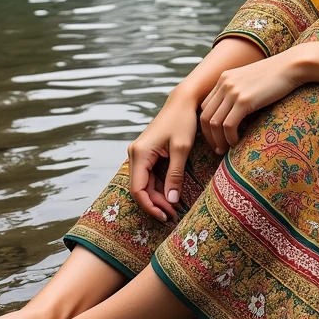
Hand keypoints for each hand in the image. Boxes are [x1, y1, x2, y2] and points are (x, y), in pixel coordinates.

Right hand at [127, 93, 197, 222]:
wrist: (183, 102)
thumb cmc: (183, 121)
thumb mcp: (181, 149)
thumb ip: (175, 175)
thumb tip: (172, 201)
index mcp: (140, 153)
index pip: (138, 189)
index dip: (150, 206)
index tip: (166, 216)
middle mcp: (135, 154)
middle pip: (139, 188)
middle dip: (155, 204)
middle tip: (173, 215)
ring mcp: (139, 154)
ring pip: (144, 184)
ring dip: (157, 197)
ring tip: (174, 208)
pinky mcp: (146, 153)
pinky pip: (149, 176)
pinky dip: (158, 187)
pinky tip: (171, 195)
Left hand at [199, 48, 304, 151]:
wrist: (291, 66)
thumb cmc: (276, 76)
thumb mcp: (251, 80)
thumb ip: (239, 92)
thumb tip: (236, 113)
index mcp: (224, 78)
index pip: (205, 106)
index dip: (207, 125)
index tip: (216, 137)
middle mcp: (224, 84)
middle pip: (205, 116)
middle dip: (209, 136)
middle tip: (218, 149)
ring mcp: (233, 91)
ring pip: (214, 123)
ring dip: (218, 140)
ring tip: (226, 149)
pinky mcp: (244, 100)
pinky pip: (228, 125)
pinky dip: (230, 138)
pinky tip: (237, 143)